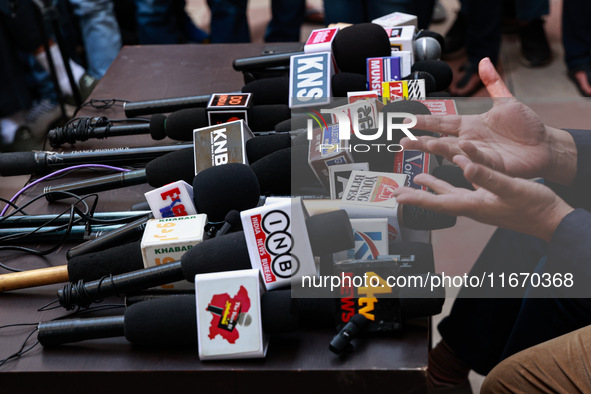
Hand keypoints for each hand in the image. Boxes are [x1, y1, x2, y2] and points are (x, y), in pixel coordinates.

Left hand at [392, 156, 573, 241]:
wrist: (552, 219)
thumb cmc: (534, 207)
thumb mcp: (510, 188)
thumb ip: (487, 177)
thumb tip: (464, 166)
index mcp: (473, 205)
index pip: (437, 203)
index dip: (417, 199)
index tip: (398, 197)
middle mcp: (473, 206)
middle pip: (438, 200)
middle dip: (417, 195)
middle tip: (399, 192)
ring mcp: (480, 204)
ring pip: (450, 194)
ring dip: (433, 187)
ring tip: (419, 179)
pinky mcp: (489, 200)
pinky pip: (464, 190)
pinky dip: (454, 181)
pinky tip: (456, 174)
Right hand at [404, 58, 576, 185]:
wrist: (545, 146)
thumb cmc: (526, 127)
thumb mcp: (506, 101)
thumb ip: (492, 83)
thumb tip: (484, 61)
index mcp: (470, 126)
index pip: (442, 123)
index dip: (424, 122)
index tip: (406, 122)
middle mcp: (470, 142)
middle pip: (441, 141)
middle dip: (422, 141)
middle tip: (404, 142)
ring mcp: (480, 155)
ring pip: (456, 152)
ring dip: (442, 149)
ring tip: (428, 145)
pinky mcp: (493, 166)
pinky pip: (480, 161)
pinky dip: (470, 157)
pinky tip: (462, 151)